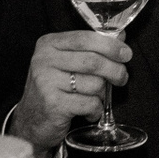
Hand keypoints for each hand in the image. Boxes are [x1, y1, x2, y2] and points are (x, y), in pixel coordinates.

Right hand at [8, 30, 131, 157]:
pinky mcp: (53, 104)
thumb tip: (120, 36)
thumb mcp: (67, 63)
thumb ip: (91, 49)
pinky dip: (95, 110)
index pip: (86, 38)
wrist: (31, 121)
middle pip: (93, 61)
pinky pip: (89, 103)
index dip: (111, 46)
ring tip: (94, 98)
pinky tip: (89, 112)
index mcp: (49, 44)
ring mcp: (46, 82)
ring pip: (94, 83)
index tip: (126, 54)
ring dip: (102, 94)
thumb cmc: (54, 89)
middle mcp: (44, 60)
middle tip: (121, 78)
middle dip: (115, 70)